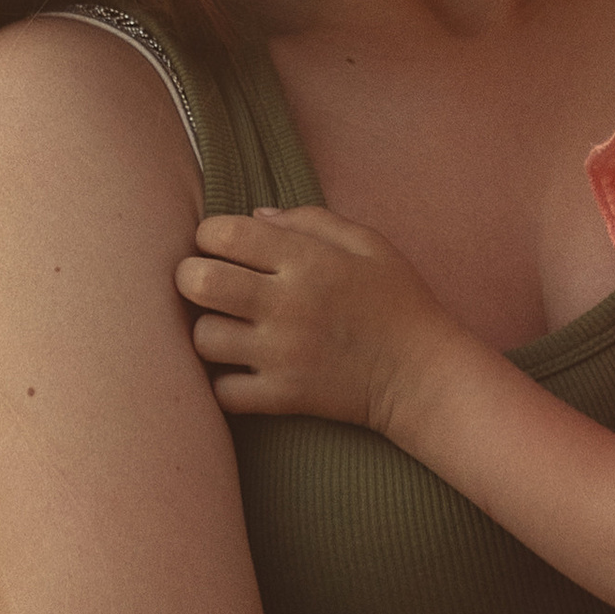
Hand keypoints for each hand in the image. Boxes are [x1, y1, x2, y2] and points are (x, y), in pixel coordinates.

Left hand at [175, 206, 448, 425]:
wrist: (423, 375)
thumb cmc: (399, 302)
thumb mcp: (369, 243)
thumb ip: (312, 219)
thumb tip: (255, 216)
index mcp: (308, 260)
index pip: (224, 234)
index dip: (209, 235)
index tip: (221, 246)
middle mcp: (288, 305)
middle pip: (199, 282)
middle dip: (190, 276)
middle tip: (206, 283)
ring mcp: (282, 354)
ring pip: (203, 338)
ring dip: (208, 330)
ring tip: (227, 328)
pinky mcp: (283, 396)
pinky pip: (222, 390)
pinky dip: (223, 381)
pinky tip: (240, 369)